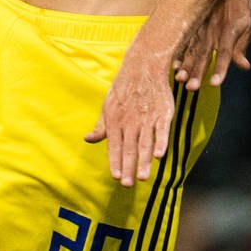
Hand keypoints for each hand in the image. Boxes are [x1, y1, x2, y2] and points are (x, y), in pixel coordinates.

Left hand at [84, 47, 174, 187]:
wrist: (143, 66)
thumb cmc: (124, 88)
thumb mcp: (108, 105)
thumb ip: (101, 126)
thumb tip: (87, 139)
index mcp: (115, 119)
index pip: (114, 145)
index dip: (116, 161)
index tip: (117, 177)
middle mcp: (130, 120)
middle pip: (130, 147)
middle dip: (129, 167)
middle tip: (129, 184)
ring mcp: (147, 116)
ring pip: (145, 142)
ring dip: (144, 160)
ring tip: (143, 177)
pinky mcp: (162, 112)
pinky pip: (162, 130)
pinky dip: (161, 142)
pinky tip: (160, 155)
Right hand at [174, 0, 250, 90]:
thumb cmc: (239, 7)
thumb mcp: (247, 26)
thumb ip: (241, 47)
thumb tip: (244, 66)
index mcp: (228, 33)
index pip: (225, 54)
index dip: (220, 69)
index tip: (214, 84)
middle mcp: (213, 32)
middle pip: (204, 55)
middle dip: (197, 72)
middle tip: (191, 88)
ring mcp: (201, 28)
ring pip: (192, 49)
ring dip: (186, 65)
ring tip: (179, 78)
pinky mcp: (194, 25)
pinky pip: (186, 41)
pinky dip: (180, 53)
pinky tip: (174, 64)